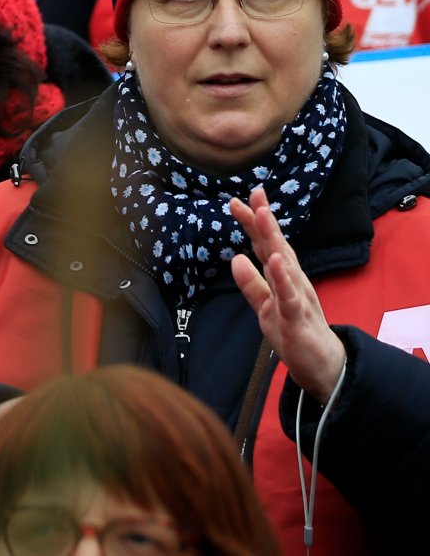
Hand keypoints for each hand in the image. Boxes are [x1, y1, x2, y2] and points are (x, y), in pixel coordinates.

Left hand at [230, 186, 348, 402]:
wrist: (324, 365)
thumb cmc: (295, 332)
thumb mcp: (265, 306)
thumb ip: (251, 283)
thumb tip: (235, 257)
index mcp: (283, 277)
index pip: (266, 245)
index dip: (254, 222)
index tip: (239, 199)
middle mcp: (293, 281)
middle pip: (276, 246)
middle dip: (264, 220)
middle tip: (254, 194)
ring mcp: (297, 297)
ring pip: (284, 264)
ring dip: (272, 239)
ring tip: (261, 215)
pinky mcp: (297, 318)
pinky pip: (289, 295)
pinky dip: (282, 277)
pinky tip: (275, 260)